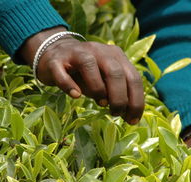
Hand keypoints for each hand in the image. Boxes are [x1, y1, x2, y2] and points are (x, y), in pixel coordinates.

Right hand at [19, 27, 144, 124]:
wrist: (54, 54)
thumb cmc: (85, 73)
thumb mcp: (104, 81)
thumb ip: (116, 93)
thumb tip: (127, 114)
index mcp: (115, 56)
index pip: (133, 78)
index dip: (136, 101)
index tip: (132, 121)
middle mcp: (98, 51)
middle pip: (114, 72)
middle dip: (119, 97)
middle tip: (115, 113)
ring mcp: (76, 53)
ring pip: (89, 65)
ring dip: (98, 88)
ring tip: (101, 104)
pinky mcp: (56, 61)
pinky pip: (62, 73)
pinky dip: (69, 85)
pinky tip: (76, 96)